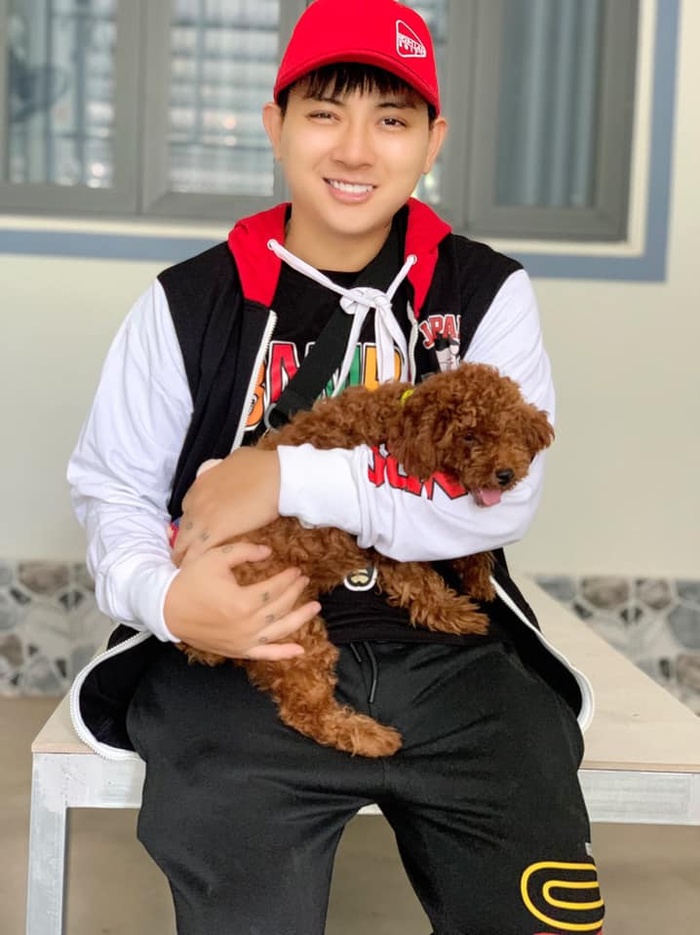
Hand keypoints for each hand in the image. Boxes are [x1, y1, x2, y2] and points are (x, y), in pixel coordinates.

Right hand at [164, 541, 318, 659]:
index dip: (288, 578)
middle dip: (295, 592)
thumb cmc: (190, 582)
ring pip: (280, 631)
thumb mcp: (215, 558)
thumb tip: (268, 551)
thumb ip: (244, 551)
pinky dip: (283, 653)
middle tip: (304, 580)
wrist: (167, 609)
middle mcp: (246, 625)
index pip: (275, 588)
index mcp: (242, 602)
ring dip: (300, 619)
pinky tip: (299, 650)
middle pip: (280, 607)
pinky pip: (265, 655)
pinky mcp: (237, 650)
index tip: (296, 569)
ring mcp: (243, 641)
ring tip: (314, 607)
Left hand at [174, 448, 280, 563]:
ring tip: (185, 569)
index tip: (197, 530)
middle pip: (183, 528)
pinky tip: (195, 572)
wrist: (275, 477)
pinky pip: (198, 552)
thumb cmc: (262, 466)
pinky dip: (195, 562)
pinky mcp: (216, 532)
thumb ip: (224, 469)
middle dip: (184, 541)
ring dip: (185, 555)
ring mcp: (204, 517)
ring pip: (185, 543)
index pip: (187, 509)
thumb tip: (227, 469)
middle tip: (186, 554)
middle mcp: (196, 501)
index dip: (193, 521)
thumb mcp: (235, 459)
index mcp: (200, 485)